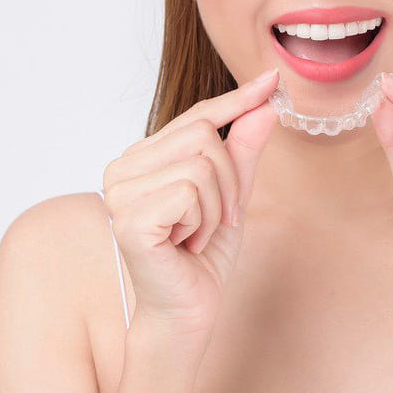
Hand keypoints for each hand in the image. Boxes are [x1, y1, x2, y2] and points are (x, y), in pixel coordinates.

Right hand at [101, 68, 279, 359]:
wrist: (188, 311)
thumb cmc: (203, 257)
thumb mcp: (232, 195)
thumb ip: (243, 151)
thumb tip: (265, 104)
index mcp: (142, 159)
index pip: (196, 116)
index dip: (237, 99)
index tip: (271, 81)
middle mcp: (122, 169)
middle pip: (203, 135)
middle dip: (230, 179)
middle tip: (219, 219)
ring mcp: (120, 193)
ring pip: (201, 163)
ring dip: (217, 206)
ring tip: (198, 234)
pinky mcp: (129, 218)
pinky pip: (191, 192)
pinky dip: (204, 222)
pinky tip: (186, 245)